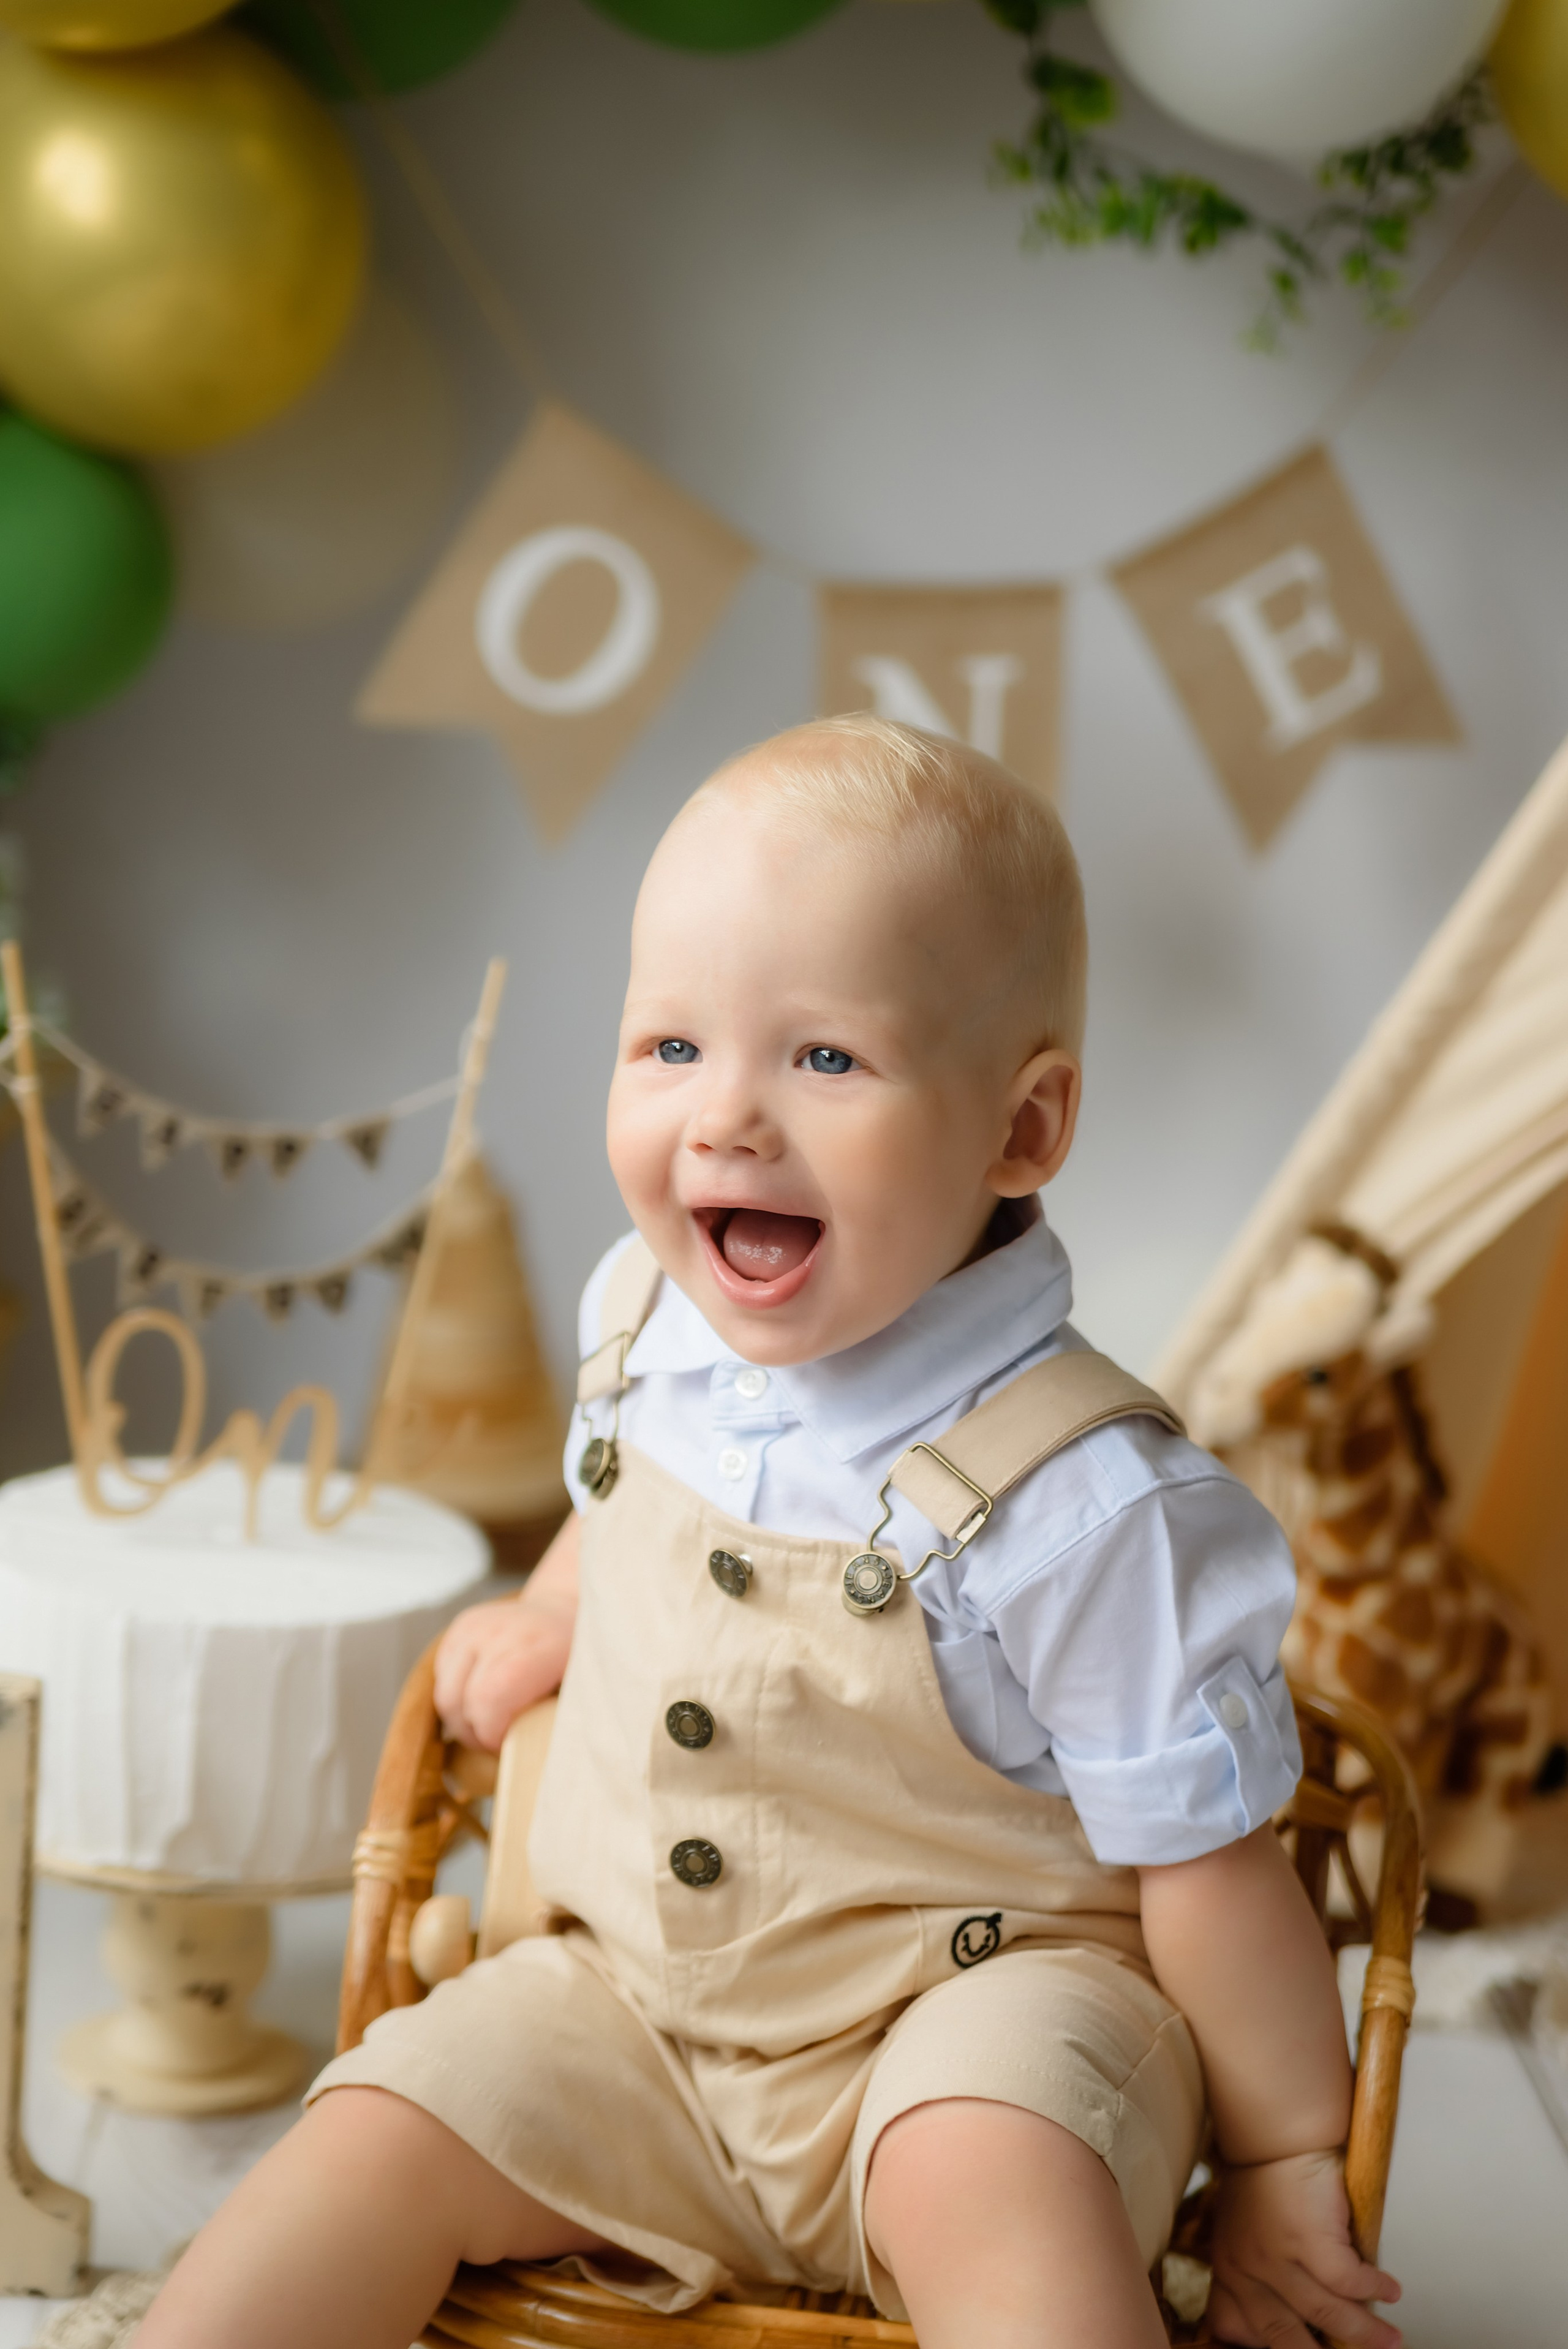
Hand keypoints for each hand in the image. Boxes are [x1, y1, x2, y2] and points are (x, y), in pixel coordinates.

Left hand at [1208, 2149, 1401, 2348]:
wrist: (1278, 2133)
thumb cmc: (1267, 2182)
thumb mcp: (1244, 2235)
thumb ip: (1255, 2278)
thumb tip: (1292, 2325)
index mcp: (1228, 2270)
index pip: (1235, 2328)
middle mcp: (1246, 2268)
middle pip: (1283, 2337)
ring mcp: (1277, 2256)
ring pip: (1326, 2314)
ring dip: (1364, 2331)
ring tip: (1389, 2338)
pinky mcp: (1310, 2238)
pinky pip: (1349, 2282)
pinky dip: (1373, 2289)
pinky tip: (1389, 2289)